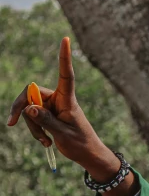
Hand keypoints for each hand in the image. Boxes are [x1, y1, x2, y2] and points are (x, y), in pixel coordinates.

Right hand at [7, 37, 134, 195]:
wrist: (89, 156)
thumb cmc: (82, 145)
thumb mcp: (64, 134)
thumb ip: (46, 121)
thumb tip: (29, 107)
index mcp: (68, 100)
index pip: (65, 75)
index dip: (64, 58)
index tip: (66, 39)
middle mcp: (59, 100)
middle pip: (31, 95)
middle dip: (23, 111)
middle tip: (12, 123)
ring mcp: (53, 108)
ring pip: (30, 109)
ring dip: (32, 126)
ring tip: (45, 141)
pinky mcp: (49, 116)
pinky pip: (33, 118)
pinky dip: (35, 130)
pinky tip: (45, 142)